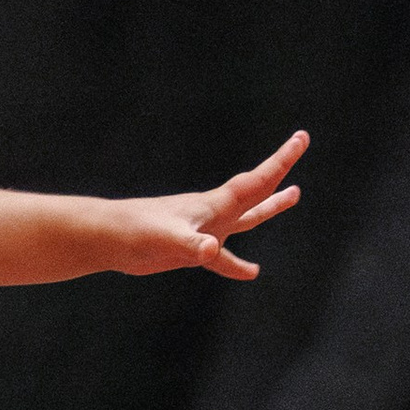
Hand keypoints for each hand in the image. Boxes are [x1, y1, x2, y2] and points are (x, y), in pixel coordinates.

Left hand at [108, 130, 308, 279]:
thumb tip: (212, 250)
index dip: (282, 160)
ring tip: (294, 195)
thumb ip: (192, 246)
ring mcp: (204, 229)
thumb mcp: (168, 240)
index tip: (301, 137)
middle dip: (280, 168)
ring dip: (270, 207)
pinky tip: (251, 272)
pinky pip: (222, 257)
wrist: (107, 237)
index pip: (257, 180)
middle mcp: (214, 212)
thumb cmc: (135, 232)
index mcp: (215, 204)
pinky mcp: (191, 250)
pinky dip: (236, 264)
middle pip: (257, 189)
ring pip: (246, 218)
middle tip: (299, 143)